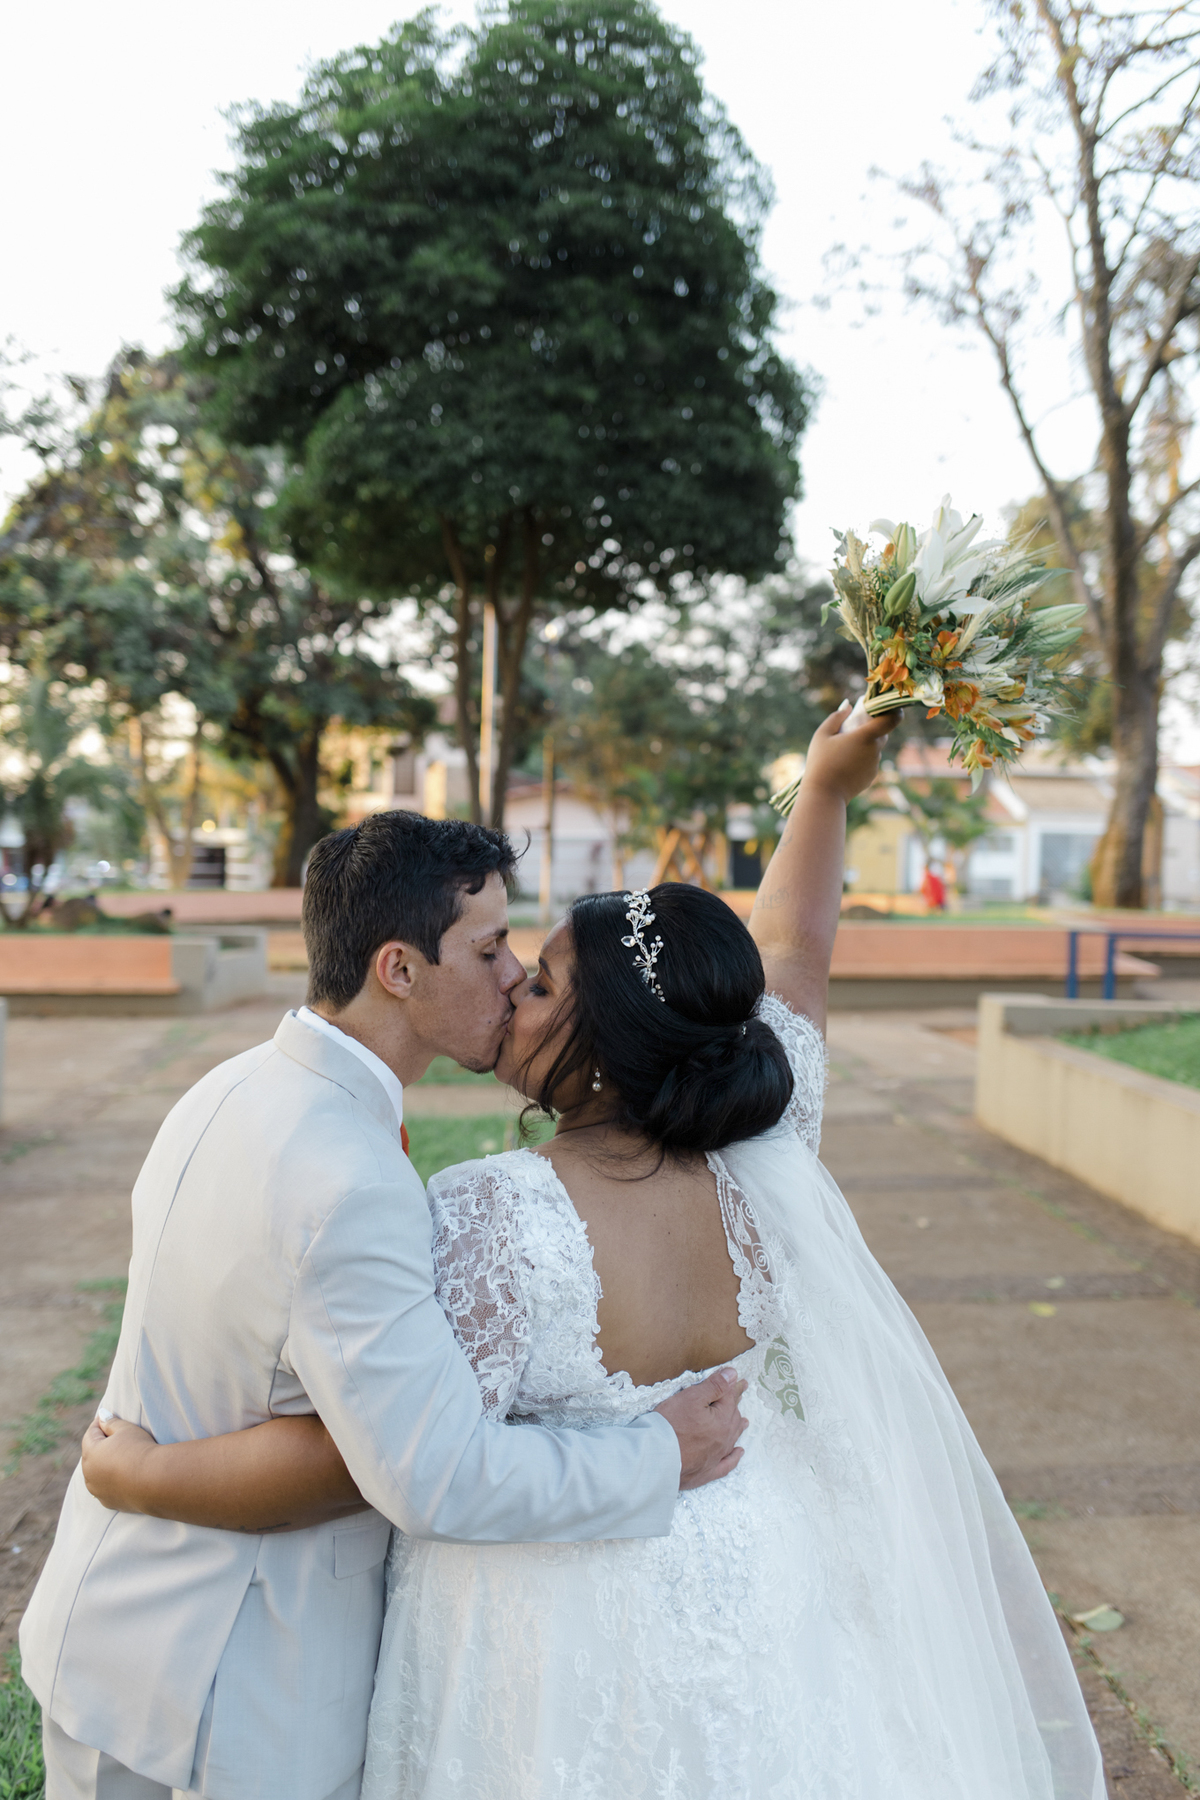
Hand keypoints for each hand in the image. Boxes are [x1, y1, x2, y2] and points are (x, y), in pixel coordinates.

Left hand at [81, 1412, 159, 1514]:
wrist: (155, 1481)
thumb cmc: (140, 1449)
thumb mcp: (126, 1429)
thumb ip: (111, 1422)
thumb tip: (102, 1416)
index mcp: (90, 1453)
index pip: (90, 1434)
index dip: (98, 1424)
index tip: (106, 1418)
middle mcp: (88, 1474)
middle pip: (91, 1455)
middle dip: (100, 1445)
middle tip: (113, 1436)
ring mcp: (97, 1490)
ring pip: (96, 1474)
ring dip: (103, 1465)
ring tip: (118, 1457)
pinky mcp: (108, 1502)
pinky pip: (105, 1489)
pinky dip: (110, 1481)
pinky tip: (122, 1476)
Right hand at [655, 1369, 747, 1490]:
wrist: (656, 1458)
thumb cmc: (671, 1425)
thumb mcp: (691, 1398)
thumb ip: (714, 1386)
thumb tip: (733, 1375)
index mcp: (722, 1421)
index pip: (730, 1399)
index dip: (733, 1387)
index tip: (741, 1380)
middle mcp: (724, 1439)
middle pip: (732, 1418)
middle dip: (735, 1405)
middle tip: (740, 1395)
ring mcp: (716, 1457)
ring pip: (731, 1438)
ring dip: (737, 1427)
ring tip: (744, 1421)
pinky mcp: (706, 1472)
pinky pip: (726, 1464)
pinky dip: (734, 1457)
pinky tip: (738, 1453)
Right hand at [801, 699, 898, 804]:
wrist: (824, 794)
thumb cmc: (820, 762)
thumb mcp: (822, 734)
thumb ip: (836, 717)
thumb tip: (848, 706)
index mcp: (866, 736)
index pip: (892, 719)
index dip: (895, 711)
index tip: (889, 708)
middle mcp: (875, 750)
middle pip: (881, 734)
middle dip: (871, 730)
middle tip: (853, 731)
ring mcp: (875, 765)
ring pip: (874, 749)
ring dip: (865, 746)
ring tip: (843, 752)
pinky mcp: (871, 777)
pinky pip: (870, 763)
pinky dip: (862, 761)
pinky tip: (845, 766)